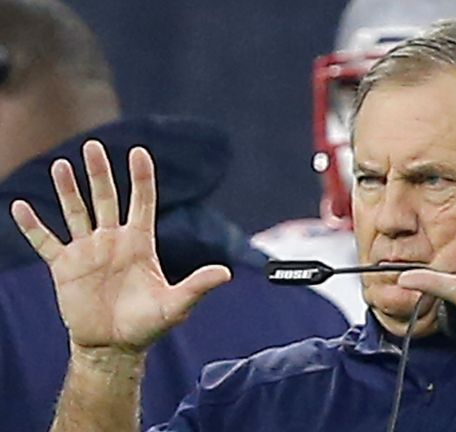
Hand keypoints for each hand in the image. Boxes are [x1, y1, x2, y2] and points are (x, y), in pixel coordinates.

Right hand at [11, 140, 230, 354]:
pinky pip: (45, 241)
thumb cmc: (148, 325)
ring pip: (76, 212)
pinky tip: (20, 206)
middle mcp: (113, 240)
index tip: (139, 152)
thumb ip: (197, 286)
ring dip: (67, 189)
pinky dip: (32, 225)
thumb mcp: (175, 305)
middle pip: (106, 198)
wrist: (114, 346)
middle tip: (93, 146)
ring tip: (61, 164)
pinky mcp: (65, 267)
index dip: (141, 178)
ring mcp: (87, 251)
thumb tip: (226, 274)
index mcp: (140, 243)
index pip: (142, 202)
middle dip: (100, 173)